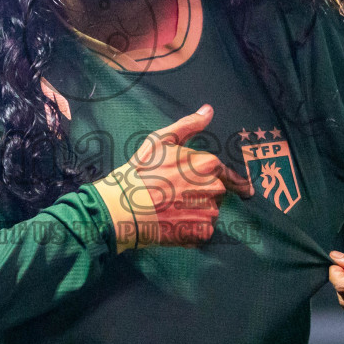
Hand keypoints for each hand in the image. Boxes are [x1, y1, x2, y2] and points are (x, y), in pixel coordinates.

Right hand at [93, 104, 253, 250]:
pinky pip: (204, 229)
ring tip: (172, 209)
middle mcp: (215, 187)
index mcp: (207, 163)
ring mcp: (210, 211)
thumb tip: (208, 111)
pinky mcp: (203, 232)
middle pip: (216, 190)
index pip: (218, 170)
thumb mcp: (160, 141)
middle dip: (200, 192)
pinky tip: (174, 222)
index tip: (186, 182)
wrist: (124, 207)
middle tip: (174, 194)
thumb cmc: (141, 172)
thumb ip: (188, 125)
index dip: (200, 176)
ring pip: (210, 210)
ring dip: (196, 210)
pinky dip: (192, 228)